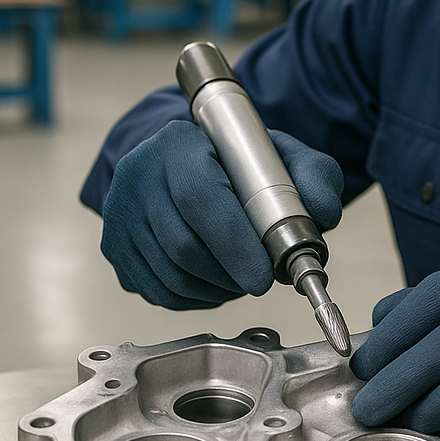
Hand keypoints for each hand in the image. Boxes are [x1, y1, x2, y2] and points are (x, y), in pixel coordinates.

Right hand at [100, 120, 343, 308]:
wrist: (193, 160)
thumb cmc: (240, 161)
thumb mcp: (284, 155)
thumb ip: (314, 177)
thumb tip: (324, 215)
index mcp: (178, 142)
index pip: (199, 197)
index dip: (234, 242)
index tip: (264, 274)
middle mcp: (138, 174)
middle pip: (182, 244)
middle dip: (230, 274)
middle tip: (260, 281)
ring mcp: (120, 213)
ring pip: (168, 273)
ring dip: (215, 289)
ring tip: (243, 279)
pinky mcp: (115, 246)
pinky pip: (155, 290)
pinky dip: (194, 298)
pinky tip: (218, 284)